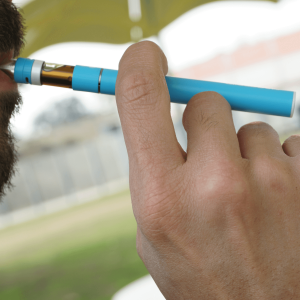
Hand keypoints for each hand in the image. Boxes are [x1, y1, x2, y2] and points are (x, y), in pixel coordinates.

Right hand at [115, 41, 299, 299]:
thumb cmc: (197, 271)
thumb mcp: (153, 227)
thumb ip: (155, 166)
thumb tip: (166, 115)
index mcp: (160, 197)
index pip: (141, 100)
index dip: (140, 66)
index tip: (145, 55)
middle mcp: (213, 186)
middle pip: (207, 102)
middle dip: (203, 121)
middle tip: (204, 156)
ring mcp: (268, 185)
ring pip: (249, 126)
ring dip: (241, 150)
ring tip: (242, 193)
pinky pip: (286, 143)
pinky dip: (275, 164)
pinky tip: (274, 200)